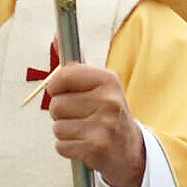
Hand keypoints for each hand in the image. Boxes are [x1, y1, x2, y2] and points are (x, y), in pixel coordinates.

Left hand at [44, 63, 145, 186]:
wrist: (130, 150)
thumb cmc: (106, 113)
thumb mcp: (98, 86)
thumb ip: (75, 65)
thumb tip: (56, 35)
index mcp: (108, 80)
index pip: (63, 76)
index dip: (56, 87)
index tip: (63, 92)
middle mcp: (109, 101)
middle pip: (56, 104)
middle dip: (61, 113)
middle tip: (81, 117)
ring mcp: (105, 125)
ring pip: (57, 127)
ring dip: (65, 132)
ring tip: (84, 131)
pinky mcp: (97, 148)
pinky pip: (61, 146)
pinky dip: (68, 148)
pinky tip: (85, 145)